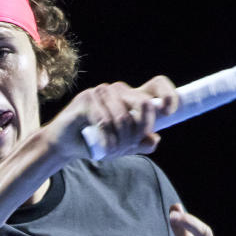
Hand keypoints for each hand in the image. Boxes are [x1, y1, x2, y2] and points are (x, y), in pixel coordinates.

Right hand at [44, 75, 177, 160]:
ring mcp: (103, 92)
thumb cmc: (96, 141)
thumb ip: (140, 143)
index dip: (168, 95)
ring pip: (124, 118)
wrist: (65, 145)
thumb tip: (155, 140)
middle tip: (129, 146)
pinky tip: (105, 149)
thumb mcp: (123, 146)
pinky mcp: (87, 98)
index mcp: (132, 97)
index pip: (157, 84)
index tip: (169, 112)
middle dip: (140, 131)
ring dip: (121, 141)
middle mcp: (119, 90)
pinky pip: (105, 122)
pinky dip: (108, 140)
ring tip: (112, 150)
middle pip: (144, 104)